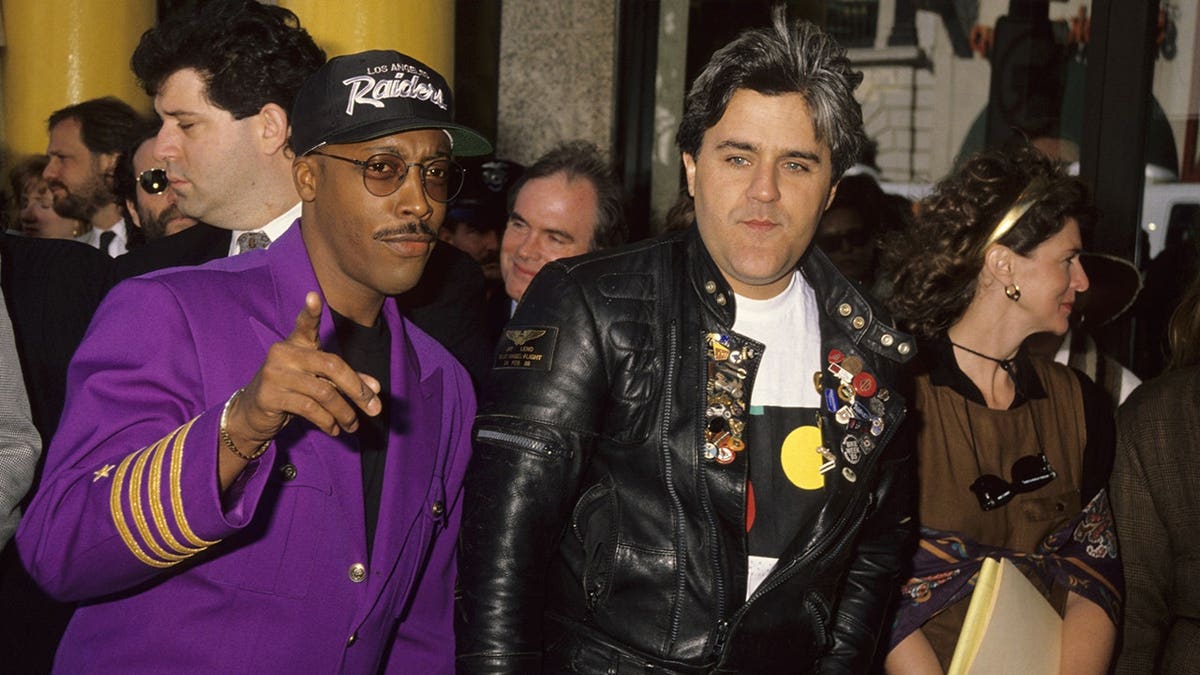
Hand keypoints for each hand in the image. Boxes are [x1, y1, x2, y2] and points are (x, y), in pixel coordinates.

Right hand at [229, 291, 381, 445]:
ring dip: (345, 412)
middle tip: (374, 408)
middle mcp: (284, 353)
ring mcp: (275, 374)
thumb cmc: (292, 390)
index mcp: (296, 343)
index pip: (304, 324)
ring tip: (353, 426)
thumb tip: (376, 388)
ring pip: (324, 392)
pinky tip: (334, 429)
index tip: (314, 295)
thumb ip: (346, 379)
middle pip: (331, 365)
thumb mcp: (318, 380)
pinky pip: (309, 408)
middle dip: (357, 389)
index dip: (310, 311)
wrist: (252, 412)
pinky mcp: (270, 396)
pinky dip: (327, 421)